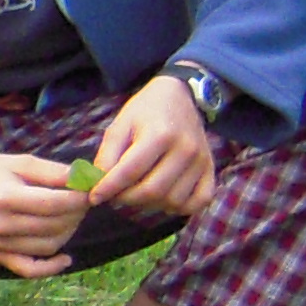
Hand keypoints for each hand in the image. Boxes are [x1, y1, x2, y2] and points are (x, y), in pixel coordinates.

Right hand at [0, 152, 92, 277]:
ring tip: (71, 216)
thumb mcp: (22, 162)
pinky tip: (66, 259)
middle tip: (83, 201)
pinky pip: (30, 270)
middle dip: (77, 212)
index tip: (89, 190)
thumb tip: (88, 181)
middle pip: (54, 225)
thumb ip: (54, 172)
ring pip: (49, 246)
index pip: (54, 203)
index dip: (79, 198)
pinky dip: (51, 268)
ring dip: (69, 232)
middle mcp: (0, 224)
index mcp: (4, 197)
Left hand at [91, 73, 215, 218]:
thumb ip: (107, 155)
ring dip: (149, 205)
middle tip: (114, 196)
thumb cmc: (145, 112)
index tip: (94, 197)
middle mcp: (185, 149)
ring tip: (135, 195)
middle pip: (152, 190)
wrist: (180, 98)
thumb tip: (98, 186)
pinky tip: (162, 199)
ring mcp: (201, 161)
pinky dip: (179, 208)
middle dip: (126, 199)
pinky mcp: (211, 170)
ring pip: (173, 200)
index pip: (130, 171)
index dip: (108, 188)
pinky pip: (198, 202)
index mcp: (160, 134)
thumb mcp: (120, 125)